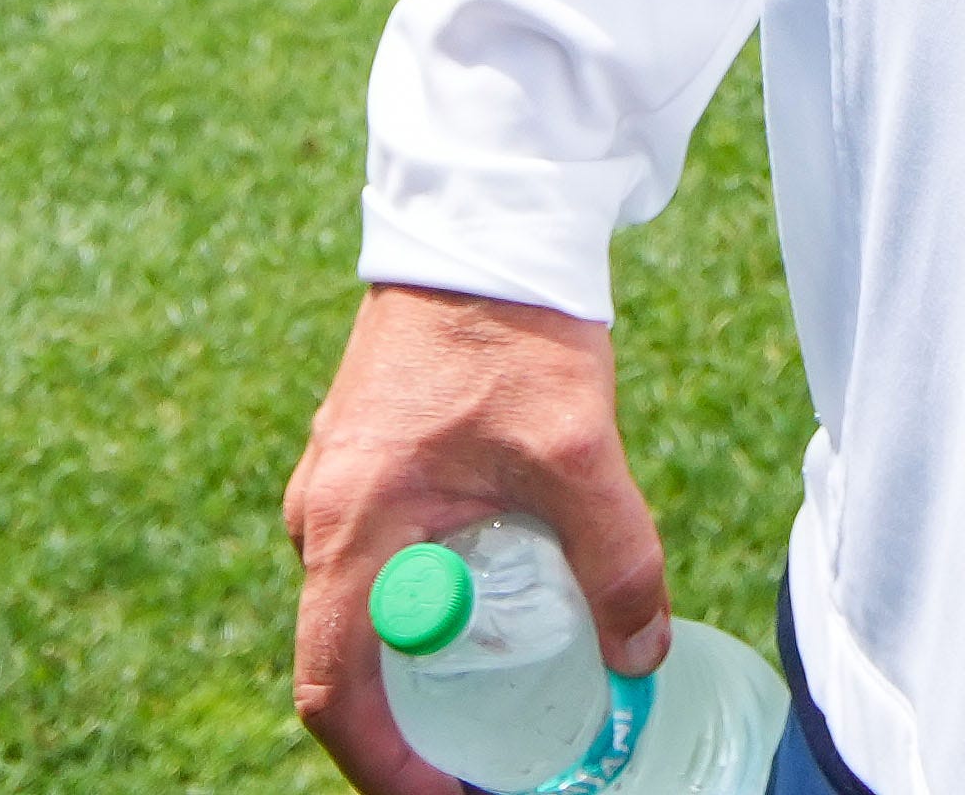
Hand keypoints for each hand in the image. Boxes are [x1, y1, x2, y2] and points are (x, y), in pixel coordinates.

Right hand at [283, 288, 672, 791]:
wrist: (482, 226)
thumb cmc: (515, 330)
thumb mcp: (580, 452)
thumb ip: (616, 561)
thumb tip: (641, 656)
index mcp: (354, 524)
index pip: (337, 690)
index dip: (390, 769)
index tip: (457, 794)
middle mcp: (323, 517)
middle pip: (348, 664)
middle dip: (416, 728)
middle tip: (496, 759)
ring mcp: (335, 491)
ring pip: (364, 616)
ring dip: (427, 665)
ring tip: (509, 690)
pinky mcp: (362, 469)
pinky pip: (378, 570)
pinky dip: (427, 609)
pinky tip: (499, 607)